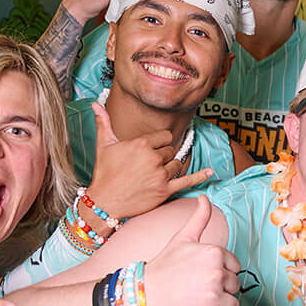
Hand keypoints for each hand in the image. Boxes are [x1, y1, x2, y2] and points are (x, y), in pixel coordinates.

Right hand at [86, 102, 214, 219]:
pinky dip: (200, 176)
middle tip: (147, 165)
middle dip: (162, 156)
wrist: (105, 202)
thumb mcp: (103, 145)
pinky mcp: (165, 190)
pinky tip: (211, 172)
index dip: (159, 143)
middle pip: (171, 150)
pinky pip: (187, 180)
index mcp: (141, 144)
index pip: (165, 137)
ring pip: (176, 164)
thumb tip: (95, 103)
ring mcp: (160, 175)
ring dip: (169, 167)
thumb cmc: (104, 173)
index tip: (150, 149)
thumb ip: (103, 122)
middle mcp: (153, 158)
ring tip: (153, 174)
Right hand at [140, 198, 269, 305]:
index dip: (221, 272)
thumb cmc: (164, 265)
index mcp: (214, 252)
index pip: (235, 266)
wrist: (144, 292)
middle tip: (196, 288)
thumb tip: (205, 197)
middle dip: (221, 289)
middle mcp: (216, 273)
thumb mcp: (182, 238)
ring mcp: (214, 296)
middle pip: (235, 285)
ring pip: (234, 303)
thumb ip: (199, 218)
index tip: (201, 274)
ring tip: (198, 301)